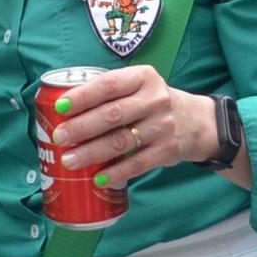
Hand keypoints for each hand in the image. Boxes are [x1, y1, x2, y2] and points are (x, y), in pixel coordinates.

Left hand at [47, 66, 216, 189]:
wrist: (197, 122)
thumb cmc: (152, 103)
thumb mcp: (138, 86)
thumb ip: (109, 94)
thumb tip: (62, 111)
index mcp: (143, 77)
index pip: (109, 85)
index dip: (82, 96)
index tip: (59, 107)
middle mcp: (155, 99)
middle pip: (112, 115)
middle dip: (82, 127)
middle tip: (59, 137)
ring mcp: (163, 126)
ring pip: (121, 141)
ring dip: (92, 152)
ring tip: (69, 160)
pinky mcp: (167, 151)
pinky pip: (137, 164)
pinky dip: (115, 173)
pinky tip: (97, 179)